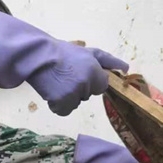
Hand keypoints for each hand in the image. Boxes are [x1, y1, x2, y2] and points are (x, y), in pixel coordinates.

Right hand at [0, 8, 127, 115]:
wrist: (37, 57)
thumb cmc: (61, 52)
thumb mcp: (87, 52)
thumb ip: (108, 60)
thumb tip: (126, 69)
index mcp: (95, 71)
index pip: (101, 86)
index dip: (90, 81)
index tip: (78, 74)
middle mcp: (86, 83)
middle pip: (87, 95)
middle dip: (78, 88)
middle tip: (65, 77)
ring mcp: (73, 94)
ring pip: (76, 104)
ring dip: (67, 98)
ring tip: (56, 83)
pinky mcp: (61, 103)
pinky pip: (64, 110)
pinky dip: (57, 105)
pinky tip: (51, 92)